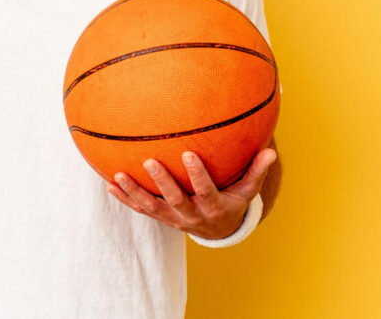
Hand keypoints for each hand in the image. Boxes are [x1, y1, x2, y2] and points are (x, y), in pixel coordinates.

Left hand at [106, 148, 276, 239]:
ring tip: (118, 175)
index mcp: (213, 207)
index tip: (188, 154)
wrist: (218, 231)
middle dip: (162, 182)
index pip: (205, 191)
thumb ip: (256, 171)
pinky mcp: (161, 218)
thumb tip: (271, 150)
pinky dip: (124, 198)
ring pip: (151, 208)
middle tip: (149, 161)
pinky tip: (109, 184)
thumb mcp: (247, 191)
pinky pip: (140, 209)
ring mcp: (173, 218)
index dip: (197, 175)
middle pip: (174, 200)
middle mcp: (191, 215)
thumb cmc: (232, 202)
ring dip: (134, 192)